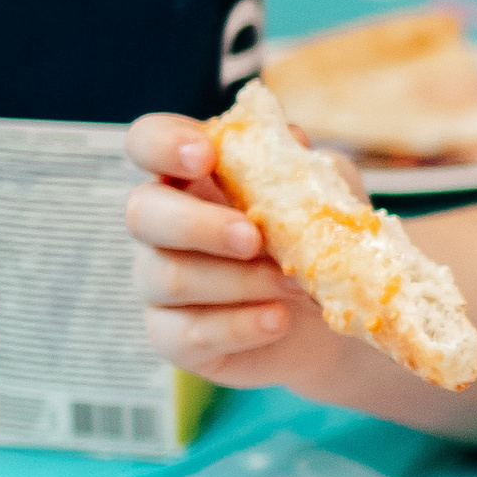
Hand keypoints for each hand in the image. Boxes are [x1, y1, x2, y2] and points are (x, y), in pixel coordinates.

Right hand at [121, 110, 336, 384]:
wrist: (334, 318)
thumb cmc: (318, 242)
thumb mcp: (324, 197)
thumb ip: (304, 167)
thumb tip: (291, 139)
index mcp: (190, 176)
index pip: (147, 143)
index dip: (164, 144)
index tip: (205, 156)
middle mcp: (162, 226)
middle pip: (142, 212)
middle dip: (198, 224)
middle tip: (254, 238)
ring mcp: (159, 283)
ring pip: (170, 276)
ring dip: (240, 280)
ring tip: (295, 285)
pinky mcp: (172, 337)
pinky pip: (186, 334)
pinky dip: (239, 326)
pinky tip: (278, 320)